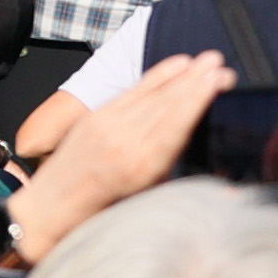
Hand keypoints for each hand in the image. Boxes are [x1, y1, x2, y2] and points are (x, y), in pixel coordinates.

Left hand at [2, 52, 228, 268]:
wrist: (47, 211)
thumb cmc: (100, 217)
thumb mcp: (145, 208)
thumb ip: (179, 188)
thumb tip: (230, 195)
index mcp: (139, 168)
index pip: (176, 124)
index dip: (198, 99)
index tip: (219, 81)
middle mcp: (123, 142)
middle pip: (167, 104)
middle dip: (196, 81)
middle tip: (222, 64)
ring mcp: (106, 126)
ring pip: (152, 94)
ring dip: (182, 74)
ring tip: (208, 59)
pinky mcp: (95, 118)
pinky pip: (131, 91)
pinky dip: (156, 76)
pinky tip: (177, 65)